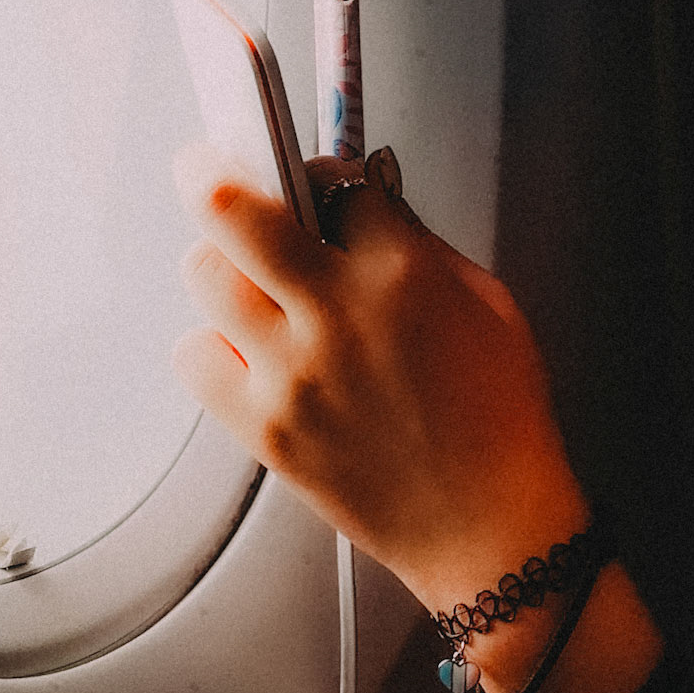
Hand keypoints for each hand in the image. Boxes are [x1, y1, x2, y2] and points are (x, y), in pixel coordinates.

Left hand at [171, 144, 587, 615]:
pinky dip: (212, 345)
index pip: (331, 182)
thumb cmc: (498, 421)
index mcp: (403, 274)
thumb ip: (418, 245)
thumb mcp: (488, 304)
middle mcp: (338, 316)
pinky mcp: (263, 427)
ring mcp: (292, 374)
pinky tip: (249, 351)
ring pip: (205, 276)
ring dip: (223, 265)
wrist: (488, 528)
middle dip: (213, 171)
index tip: (316, 181)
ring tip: (253, 282)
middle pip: (232, 209)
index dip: (322, 175)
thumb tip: (361, 203)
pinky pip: (195, 356)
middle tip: (209, 164)